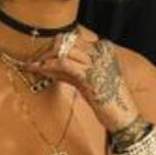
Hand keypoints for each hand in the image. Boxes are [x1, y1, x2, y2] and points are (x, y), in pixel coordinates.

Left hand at [23, 31, 138, 131]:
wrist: (123, 116)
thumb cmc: (106, 100)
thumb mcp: (86, 81)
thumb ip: (68, 71)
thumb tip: (45, 65)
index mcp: (103, 48)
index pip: (73, 38)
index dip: (55, 45)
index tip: (42, 53)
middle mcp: (100, 51)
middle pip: (67, 40)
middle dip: (47, 49)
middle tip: (34, 59)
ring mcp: (95, 61)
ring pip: (63, 49)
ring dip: (44, 56)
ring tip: (32, 65)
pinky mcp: (89, 74)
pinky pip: (63, 63)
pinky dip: (47, 65)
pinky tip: (37, 69)